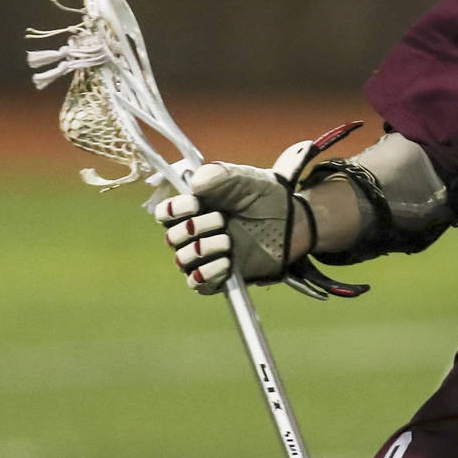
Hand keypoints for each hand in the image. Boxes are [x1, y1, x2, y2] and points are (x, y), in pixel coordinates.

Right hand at [155, 161, 304, 293]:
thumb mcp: (245, 178)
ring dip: (204, 249)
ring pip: (183, 260)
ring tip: (228, 240)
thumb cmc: (265, 198)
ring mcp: (206, 256)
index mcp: (195, 208)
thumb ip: (220, 175)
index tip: (196, 204)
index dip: (174, 210)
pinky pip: (197, 282)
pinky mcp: (219, 276)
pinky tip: (227, 262)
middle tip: (223, 220)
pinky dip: (208, 273)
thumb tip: (194, 184)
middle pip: (172, 237)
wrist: (293, 222)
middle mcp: (195, 233)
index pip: (165, 213)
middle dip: (195, 228)